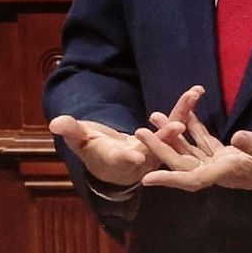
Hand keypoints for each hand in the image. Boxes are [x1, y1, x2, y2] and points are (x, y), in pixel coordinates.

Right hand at [49, 85, 204, 187]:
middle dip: (166, 137)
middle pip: (155, 148)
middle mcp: (140, 158)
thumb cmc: (92, 149)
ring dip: (183, 114)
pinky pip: (176, 122)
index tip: (134, 157)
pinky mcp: (164, 139)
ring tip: (194, 94)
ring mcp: (155, 150)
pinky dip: (185, 108)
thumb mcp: (79, 140)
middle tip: (178, 126)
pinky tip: (196, 92)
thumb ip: (70, 131)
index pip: (122, 160)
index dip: (127, 158)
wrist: (112, 159)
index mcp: (117, 160)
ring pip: (171, 134)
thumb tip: (55, 123)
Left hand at [137, 103, 251, 202]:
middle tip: (140, 130)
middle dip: (162, 148)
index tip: (146, 178)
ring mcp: (228, 163)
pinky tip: (186, 115)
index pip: (193, 180)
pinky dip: (196, 130)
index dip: (169, 179)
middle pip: (185, 163)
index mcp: (231, 173)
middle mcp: (224, 171)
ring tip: (155, 116)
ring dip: (174, 136)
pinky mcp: (234, 155)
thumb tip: (237, 136)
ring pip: (193, 151)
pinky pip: (208, 143)